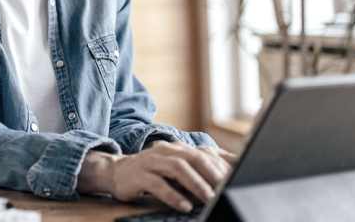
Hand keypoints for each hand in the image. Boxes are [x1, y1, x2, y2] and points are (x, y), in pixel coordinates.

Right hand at [77, 141, 235, 211]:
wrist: (117, 172)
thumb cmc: (153, 173)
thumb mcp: (178, 168)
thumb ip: (200, 169)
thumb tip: (233, 169)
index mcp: (178, 148)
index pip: (205, 154)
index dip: (222, 166)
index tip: (237, 180)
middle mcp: (166, 151)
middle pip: (194, 158)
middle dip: (212, 174)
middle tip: (226, 189)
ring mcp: (151, 161)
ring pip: (177, 168)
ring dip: (195, 184)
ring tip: (209, 198)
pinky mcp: (138, 175)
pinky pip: (157, 184)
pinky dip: (173, 195)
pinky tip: (184, 206)